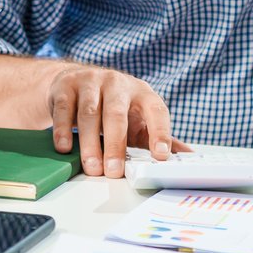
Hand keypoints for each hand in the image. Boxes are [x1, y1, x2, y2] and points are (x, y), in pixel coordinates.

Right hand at [47, 64, 188, 177]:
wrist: (77, 81)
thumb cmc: (113, 106)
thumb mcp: (138, 119)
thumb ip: (158, 136)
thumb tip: (189, 156)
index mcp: (142, 92)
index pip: (156, 110)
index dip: (160, 132)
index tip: (162, 156)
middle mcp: (118, 83)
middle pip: (117, 114)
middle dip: (115, 145)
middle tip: (113, 171)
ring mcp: (91, 81)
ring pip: (90, 113)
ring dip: (90, 142)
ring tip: (91, 166)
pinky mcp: (66, 85)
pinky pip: (65, 108)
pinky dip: (64, 129)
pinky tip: (65, 147)